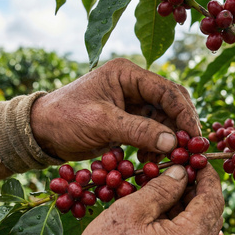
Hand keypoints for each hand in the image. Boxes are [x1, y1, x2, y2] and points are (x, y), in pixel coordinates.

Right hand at [15, 164, 223, 234]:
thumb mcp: (130, 211)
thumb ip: (161, 188)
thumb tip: (182, 172)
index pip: (212, 201)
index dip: (208, 176)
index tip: (198, 160)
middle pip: (211, 217)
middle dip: (199, 191)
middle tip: (181, 171)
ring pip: (200, 232)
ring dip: (189, 208)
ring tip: (166, 190)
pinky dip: (181, 226)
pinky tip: (160, 214)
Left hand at [30, 58, 200, 161]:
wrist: (40, 132)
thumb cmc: (65, 119)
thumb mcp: (102, 123)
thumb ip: (139, 131)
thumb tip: (174, 143)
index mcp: (127, 74)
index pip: (167, 91)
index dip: (185, 114)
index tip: (194, 139)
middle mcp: (133, 85)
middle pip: (170, 104)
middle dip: (179, 128)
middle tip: (186, 152)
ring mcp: (131, 103)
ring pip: (163, 120)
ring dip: (166, 140)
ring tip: (163, 160)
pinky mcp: (127, 120)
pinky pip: (150, 132)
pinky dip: (154, 146)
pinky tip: (148, 160)